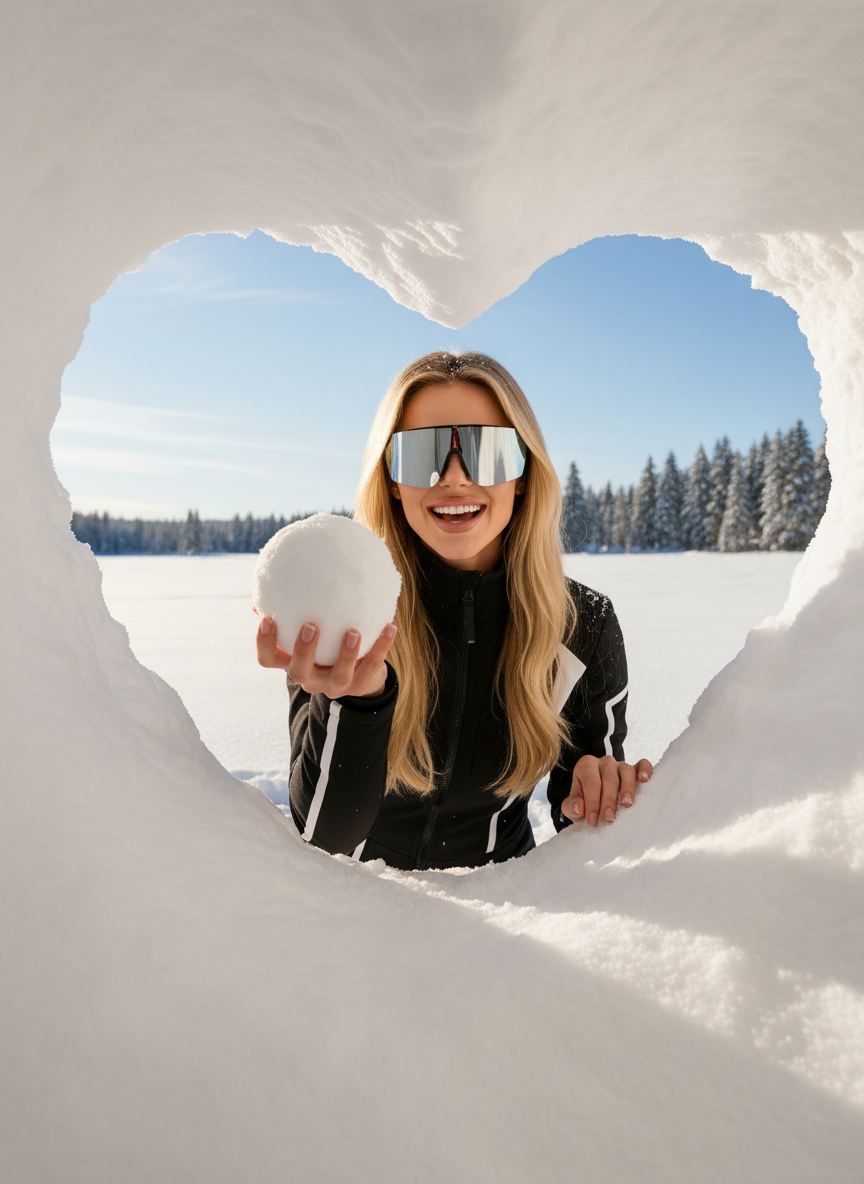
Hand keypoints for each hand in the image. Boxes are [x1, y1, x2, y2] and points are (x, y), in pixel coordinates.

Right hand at [255, 613, 396, 699]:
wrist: (359, 677)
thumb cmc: (326, 647)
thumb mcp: (310, 636)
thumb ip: (292, 614)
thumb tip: (272, 585)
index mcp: (292, 663)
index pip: (269, 659)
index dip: (264, 642)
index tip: (268, 619)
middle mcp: (310, 678)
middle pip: (299, 671)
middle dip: (304, 650)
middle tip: (311, 626)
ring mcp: (335, 685)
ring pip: (339, 675)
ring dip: (346, 654)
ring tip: (353, 632)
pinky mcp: (360, 685)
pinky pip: (373, 665)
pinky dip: (382, 646)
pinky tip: (390, 627)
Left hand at [561, 754, 652, 826]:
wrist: (596, 798)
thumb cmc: (585, 801)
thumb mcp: (573, 806)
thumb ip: (571, 807)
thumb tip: (579, 807)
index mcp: (586, 766)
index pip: (591, 782)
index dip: (592, 802)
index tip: (593, 821)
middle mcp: (604, 762)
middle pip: (609, 778)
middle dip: (608, 800)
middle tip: (608, 818)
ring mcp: (621, 764)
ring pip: (626, 771)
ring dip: (627, 788)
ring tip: (627, 804)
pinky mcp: (635, 768)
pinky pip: (643, 764)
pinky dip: (645, 771)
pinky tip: (645, 780)